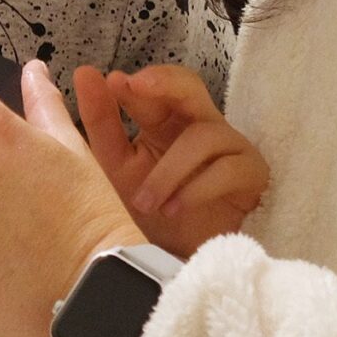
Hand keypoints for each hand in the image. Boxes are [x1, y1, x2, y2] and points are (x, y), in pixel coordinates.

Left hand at [75, 65, 268, 258]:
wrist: (180, 263)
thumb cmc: (151, 211)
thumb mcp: (117, 167)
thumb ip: (103, 123)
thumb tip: (85, 74)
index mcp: (167, 121)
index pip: (159, 86)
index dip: (141, 81)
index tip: (114, 82)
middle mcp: (200, 125)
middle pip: (191, 87)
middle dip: (165, 83)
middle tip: (136, 86)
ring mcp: (230, 146)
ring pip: (203, 136)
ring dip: (169, 171)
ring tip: (146, 202)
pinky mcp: (252, 173)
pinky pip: (228, 169)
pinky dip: (196, 190)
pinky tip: (174, 210)